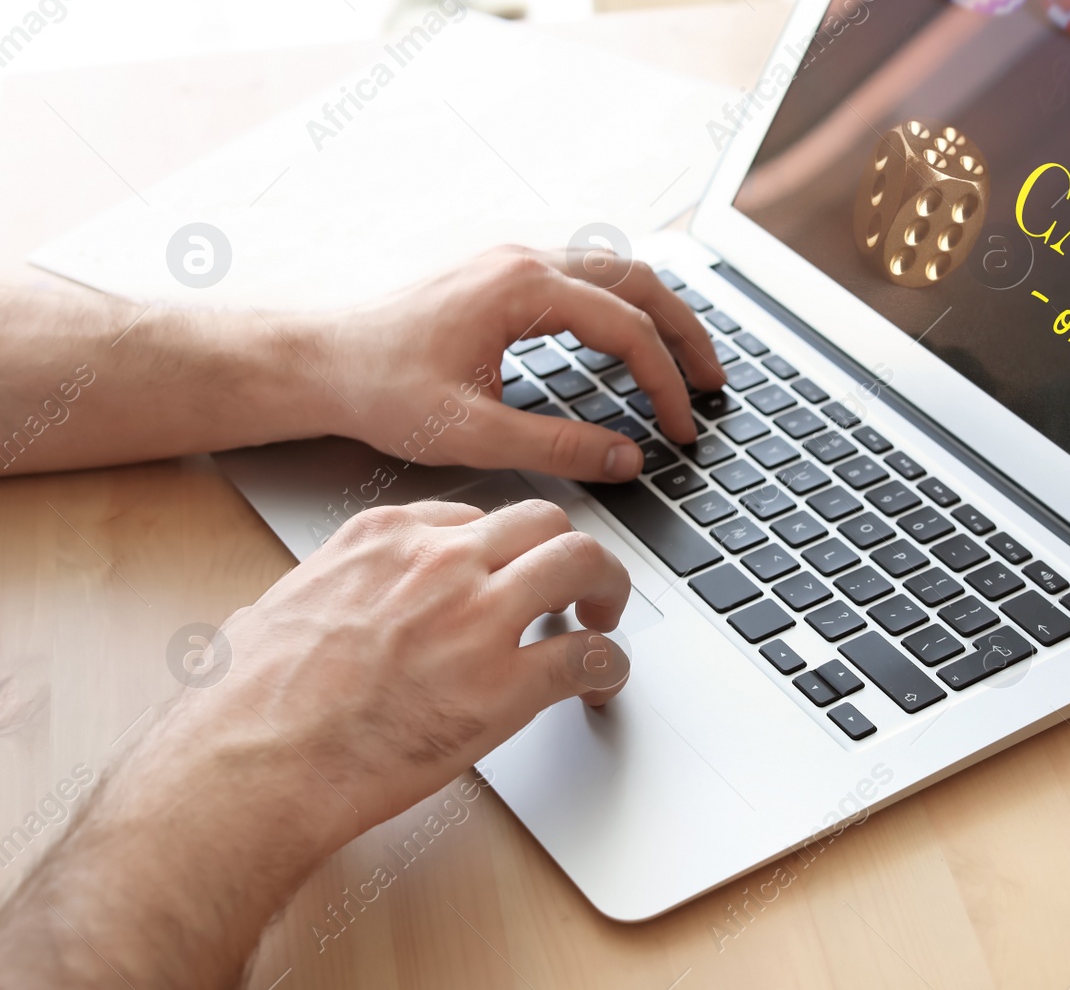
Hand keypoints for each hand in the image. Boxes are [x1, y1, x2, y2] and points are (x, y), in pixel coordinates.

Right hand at [0, 499, 631, 989]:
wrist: (251, 765)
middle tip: (578, 586)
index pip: (473, 517)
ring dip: (606, 588)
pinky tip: (603, 683)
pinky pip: (587, 657)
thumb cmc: (249, 703)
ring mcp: (477, 618)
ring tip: (604, 619)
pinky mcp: (504, 687)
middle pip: (542, 522)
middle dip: (567, 551)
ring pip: (580, 563)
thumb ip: (321, 595)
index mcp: (383, 539)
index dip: (502, 549)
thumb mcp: (276, 608)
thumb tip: (308, 612)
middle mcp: (439, 563)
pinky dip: (608, 667)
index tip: (509, 570)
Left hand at [316, 245, 725, 479]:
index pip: (626, 329)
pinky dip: (626, 308)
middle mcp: (525, 260)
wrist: (318, 360)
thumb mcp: (471, 432)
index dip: (664, 382)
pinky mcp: (504, 276)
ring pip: (618, 271)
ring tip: (688, 362)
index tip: (680, 429)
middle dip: (686, 333)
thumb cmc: (379, 388)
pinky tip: (631, 343)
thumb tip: (626, 460)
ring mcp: (514, 261)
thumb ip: (557, 448)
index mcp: (522, 287)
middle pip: (640, 281)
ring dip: (660, 314)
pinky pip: (589, 277)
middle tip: (713, 384)